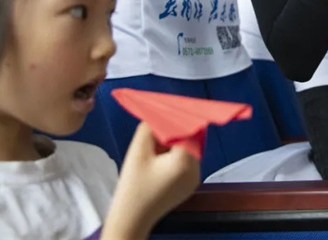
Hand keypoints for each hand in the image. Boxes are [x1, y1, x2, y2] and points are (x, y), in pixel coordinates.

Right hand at [102, 123, 200, 238]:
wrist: (131, 220)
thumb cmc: (132, 187)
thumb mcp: (138, 151)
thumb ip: (150, 127)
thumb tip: (159, 113)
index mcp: (186, 161)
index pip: (189, 129)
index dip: (178, 117)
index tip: (167, 108)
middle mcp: (196, 169)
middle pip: (191, 139)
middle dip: (175, 129)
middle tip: (157, 126)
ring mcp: (194, 179)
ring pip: (189, 150)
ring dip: (175, 143)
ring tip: (155, 144)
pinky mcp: (189, 186)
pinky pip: (187, 162)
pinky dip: (176, 155)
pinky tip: (159, 158)